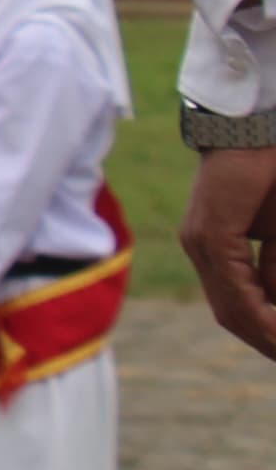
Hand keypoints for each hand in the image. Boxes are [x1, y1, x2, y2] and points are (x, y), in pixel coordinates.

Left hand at [182, 146, 275, 361]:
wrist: (254, 128)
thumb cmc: (270, 173)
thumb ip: (273, 264)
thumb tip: (274, 299)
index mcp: (215, 246)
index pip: (236, 303)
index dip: (263, 330)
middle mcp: (201, 248)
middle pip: (231, 313)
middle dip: (266, 341)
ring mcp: (202, 242)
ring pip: (231, 306)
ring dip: (265, 333)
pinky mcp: (212, 233)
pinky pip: (234, 284)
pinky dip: (259, 310)